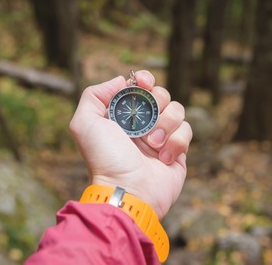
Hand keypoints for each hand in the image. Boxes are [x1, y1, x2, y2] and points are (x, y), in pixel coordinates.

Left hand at [69, 70, 191, 218]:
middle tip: (145, 124)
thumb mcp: (84, 124)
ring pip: (177, 110)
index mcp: (122, 115)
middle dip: (156, 103)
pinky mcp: (177, 150)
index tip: (144, 83)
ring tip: (153, 145)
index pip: (139, 86)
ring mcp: (161, 136)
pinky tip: (163, 158)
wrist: (129, 191)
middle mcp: (142, 123)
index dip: (144, 79)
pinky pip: (186, 130)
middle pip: (161, 94)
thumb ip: (94, 95)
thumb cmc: (105, 159)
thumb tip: (120, 80)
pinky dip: (176, 142)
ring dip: (166, 124)